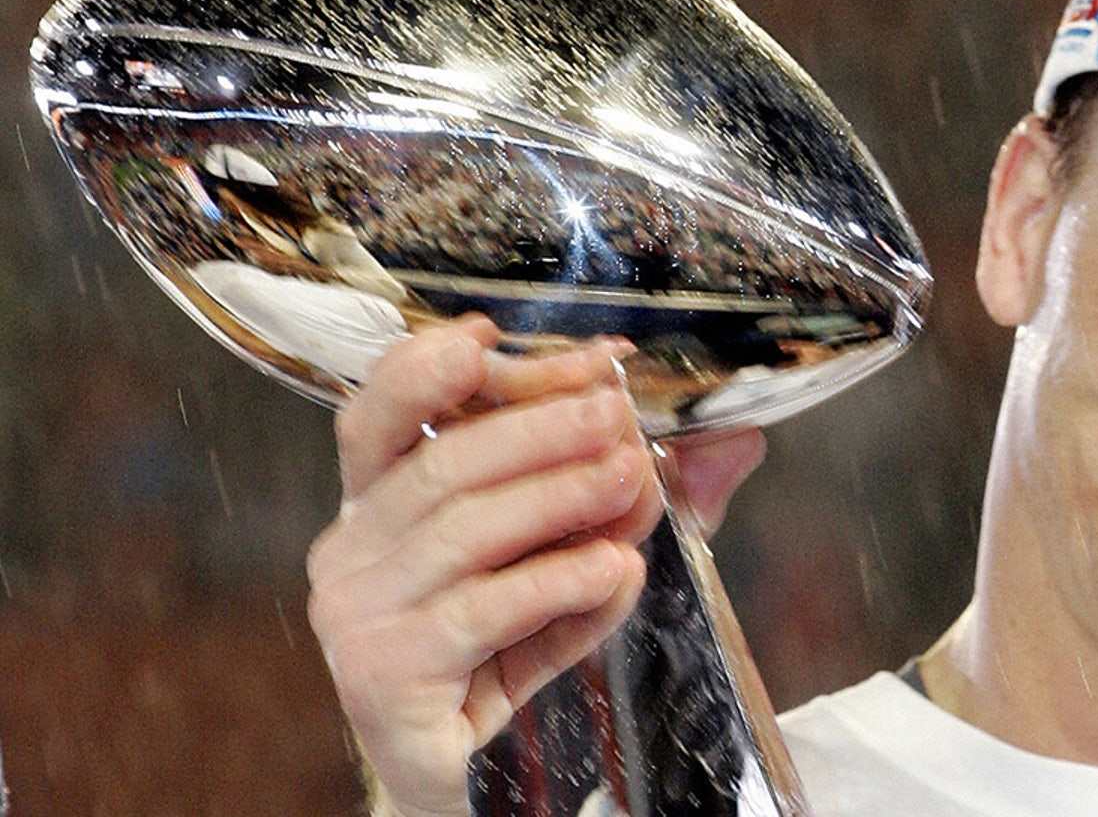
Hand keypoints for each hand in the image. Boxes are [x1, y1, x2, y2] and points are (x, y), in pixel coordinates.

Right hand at [306, 316, 765, 816]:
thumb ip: (635, 498)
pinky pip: (481, 612)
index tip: (496, 334)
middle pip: (443, 462)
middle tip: (615, 411)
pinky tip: (616, 570)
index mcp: (377, 504)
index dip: (434, 368)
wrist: (474, 782)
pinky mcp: (384, 677)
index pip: (381, 413)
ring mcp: (357, 615)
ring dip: (560, 496)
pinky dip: (557, 583)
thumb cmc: (513, 651)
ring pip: (465, 530)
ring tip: (632, 481)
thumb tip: (738, 441)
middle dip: (539, 428)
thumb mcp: (573, 556)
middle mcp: (349, 551)